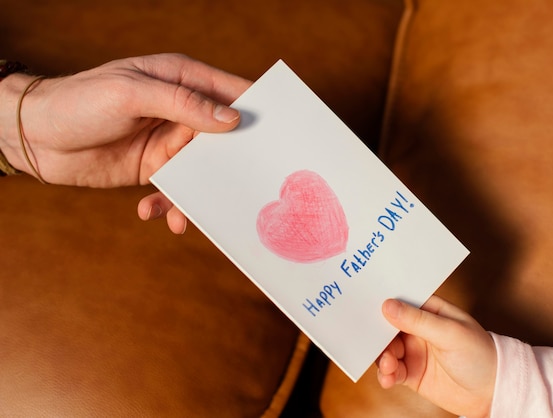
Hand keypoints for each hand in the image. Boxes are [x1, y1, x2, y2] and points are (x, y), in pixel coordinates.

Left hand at [0, 53, 251, 232]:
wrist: (36, 136)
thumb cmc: (79, 102)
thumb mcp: (131, 93)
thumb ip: (183, 104)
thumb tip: (232, 119)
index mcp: (181, 79)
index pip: (231, 91)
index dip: (257, 109)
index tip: (278, 136)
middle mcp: (181, 111)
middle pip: (224, 137)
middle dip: (234, 163)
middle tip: (243, 188)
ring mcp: (169, 142)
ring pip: (203, 170)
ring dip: (198, 194)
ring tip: (180, 214)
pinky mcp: (155, 168)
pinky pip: (177, 189)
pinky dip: (170, 204)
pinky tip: (152, 212)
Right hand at [376, 296, 496, 417]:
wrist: (493, 392)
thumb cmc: (480, 354)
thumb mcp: (450, 333)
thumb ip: (418, 320)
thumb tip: (388, 305)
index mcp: (429, 310)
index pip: (401, 301)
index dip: (383, 302)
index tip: (367, 307)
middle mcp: (418, 328)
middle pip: (387, 326)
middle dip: (378, 335)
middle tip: (378, 345)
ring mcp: (413, 350)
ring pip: (386, 349)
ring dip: (382, 357)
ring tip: (389, 367)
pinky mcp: (411, 372)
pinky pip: (391, 371)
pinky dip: (386, 374)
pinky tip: (389, 379)